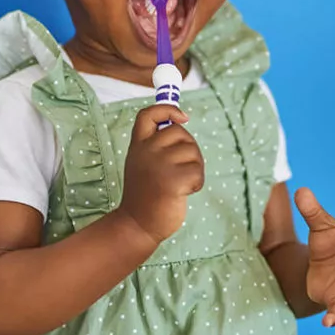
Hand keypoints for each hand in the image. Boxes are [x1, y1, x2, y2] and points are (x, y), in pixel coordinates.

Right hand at [115, 105, 203, 243]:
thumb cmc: (146, 194)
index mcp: (138, 145)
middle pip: (180, 132)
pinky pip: (198, 172)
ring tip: (180, 183)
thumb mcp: (143, 163)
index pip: (149, 114)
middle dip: (189, 148)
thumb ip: (156, 145)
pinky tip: (184, 192)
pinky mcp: (172, 181)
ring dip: (194, 168)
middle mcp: (146, 151)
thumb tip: (181, 123)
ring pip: (192, 152)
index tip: (183, 117)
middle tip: (181, 169)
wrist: (137, 224)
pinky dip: (197, 183)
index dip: (168, 109)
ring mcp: (158, 165)